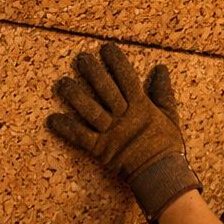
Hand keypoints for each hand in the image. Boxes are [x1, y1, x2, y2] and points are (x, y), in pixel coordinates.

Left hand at [48, 42, 200, 223]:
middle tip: (81, 58)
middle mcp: (124, 116)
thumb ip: (164, 92)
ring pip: (89, 109)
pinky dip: (65, 128)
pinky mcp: (99, 149)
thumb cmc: (166, 146)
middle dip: (93, 72)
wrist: (161, 175)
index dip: (116, 62)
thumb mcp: (170, 116)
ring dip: (74, 96)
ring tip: (62, 83)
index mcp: (141, 107)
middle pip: (105, 89)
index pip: (127, 78)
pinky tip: (53, 118)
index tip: (106, 48)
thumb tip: (161, 69)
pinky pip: (80, 136)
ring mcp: (110, 133)